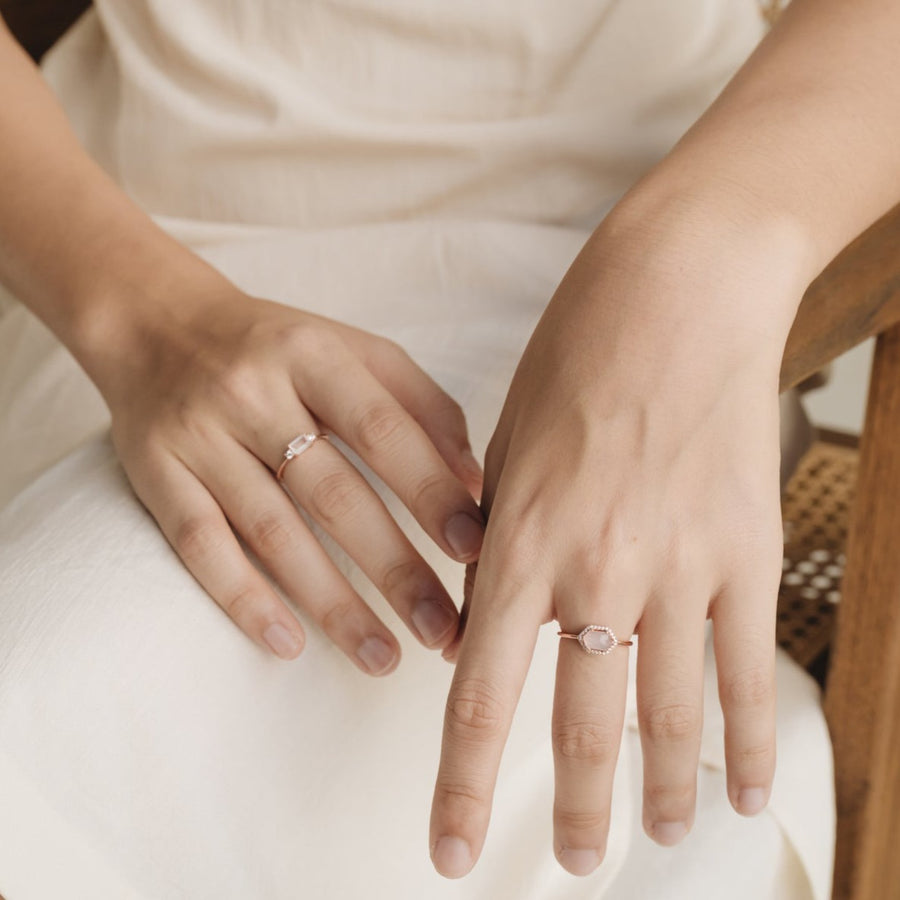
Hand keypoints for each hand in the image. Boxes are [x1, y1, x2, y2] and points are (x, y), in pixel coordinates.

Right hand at [94, 275, 484, 670]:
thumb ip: (420, 404)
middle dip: (394, 568)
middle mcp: (253, 392)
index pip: (381, 429)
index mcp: (312, 353)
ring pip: (271, 532)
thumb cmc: (278, 348)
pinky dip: (244, 600)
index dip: (430, 491)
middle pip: (332, 493)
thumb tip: (474, 482)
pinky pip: (200, 546)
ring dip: (332, 604)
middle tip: (441, 630)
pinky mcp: (157, 474)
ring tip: (382, 657)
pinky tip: (288, 645)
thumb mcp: (351, 350)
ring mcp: (199, 436)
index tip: (473, 550)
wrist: (157, 326)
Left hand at [430, 206, 804, 875]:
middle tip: (570, 864)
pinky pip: (745, 671)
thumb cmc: (574, 360)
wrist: (674, 296)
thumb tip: (486, 628)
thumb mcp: (504, 450)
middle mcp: (596, 573)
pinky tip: (744, 789)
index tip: (452, 850)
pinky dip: (746, 741)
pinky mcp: (743, 555)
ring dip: (662, 792)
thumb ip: (495, 549)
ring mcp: (679, 571)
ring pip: (669, 716)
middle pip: (579, 727)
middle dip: (571, 811)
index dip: (462, 786)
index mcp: (518, 544)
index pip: (481, 697)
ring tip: (656, 839)